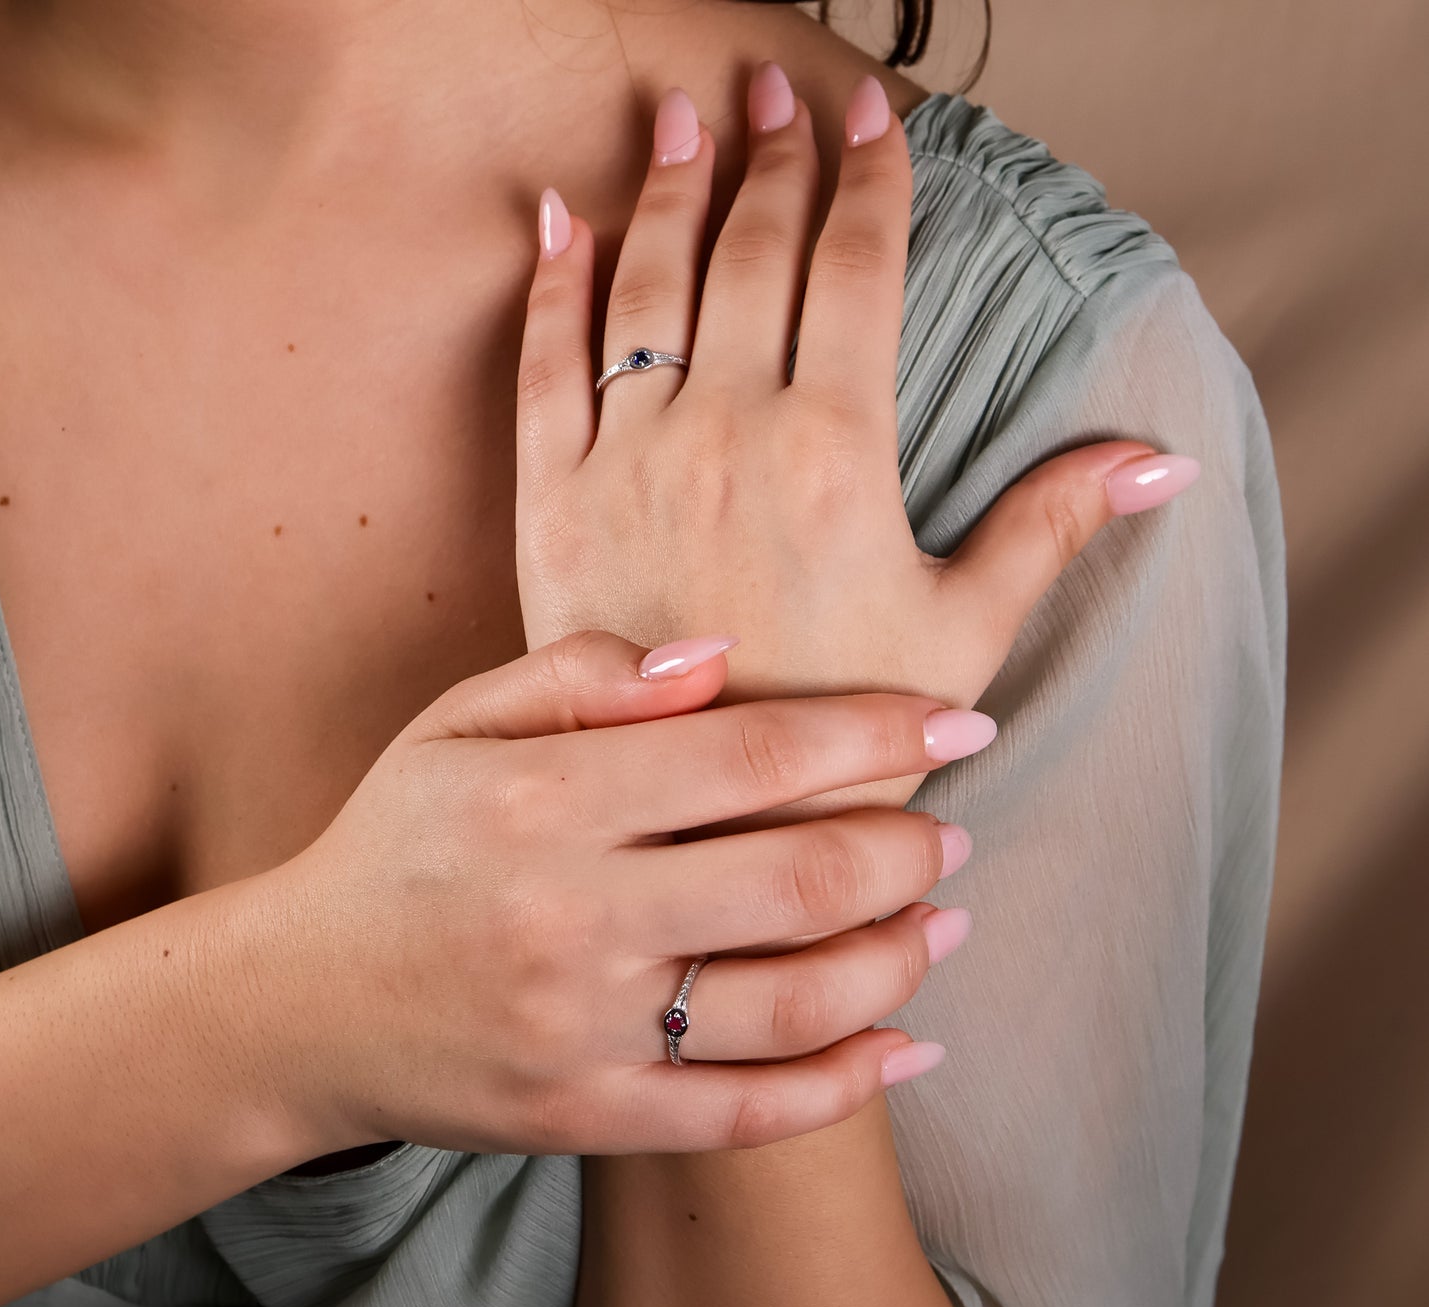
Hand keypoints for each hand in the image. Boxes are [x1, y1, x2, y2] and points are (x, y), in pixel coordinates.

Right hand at [261, 631, 994, 1159]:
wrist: (298, 1004)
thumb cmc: (397, 844)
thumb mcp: (457, 723)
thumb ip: (583, 676)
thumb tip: (723, 658)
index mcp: (546, 798)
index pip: (756, 754)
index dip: (879, 732)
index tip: (961, 723)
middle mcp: (571, 916)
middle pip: (799, 882)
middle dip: (909, 851)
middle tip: (953, 834)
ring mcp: (581, 1032)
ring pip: (792, 1005)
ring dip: (898, 960)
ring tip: (943, 923)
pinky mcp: (585, 1119)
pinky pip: (744, 1115)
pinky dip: (847, 1088)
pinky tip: (911, 1045)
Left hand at [515, 67, 1199, 818]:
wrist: (704, 814)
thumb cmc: (845, 730)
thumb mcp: (965, 635)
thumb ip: (1051, 528)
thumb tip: (1161, 459)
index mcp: (835, 452)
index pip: (860, 274)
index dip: (871, 185)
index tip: (872, 121)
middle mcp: (725, 434)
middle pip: (753, 255)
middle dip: (770, 161)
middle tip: (771, 92)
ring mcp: (629, 462)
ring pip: (649, 288)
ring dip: (671, 191)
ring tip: (685, 120)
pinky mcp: (553, 503)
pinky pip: (545, 367)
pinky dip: (551, 287)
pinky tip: (560, 219)